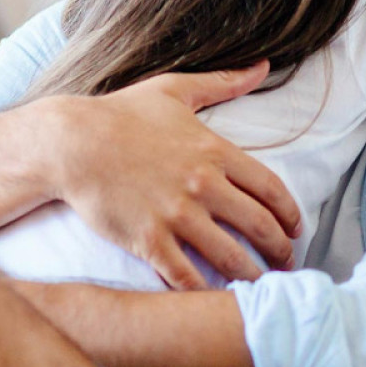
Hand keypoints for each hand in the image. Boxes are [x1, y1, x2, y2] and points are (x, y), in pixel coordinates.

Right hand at [37, 62, 301, 289]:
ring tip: (259, 287)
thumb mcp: (174, 90)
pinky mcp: (149, 240)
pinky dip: (204, 292)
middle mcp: (202, 185)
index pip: (271, 189)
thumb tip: (263, 66)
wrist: (69, 143)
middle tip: (286, 264)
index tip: (296, 230)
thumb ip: (223, 82)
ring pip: (229, 257)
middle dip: (279, 250)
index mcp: (214, 151)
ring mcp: (176, 215)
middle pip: (259, 226)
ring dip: (251, 276)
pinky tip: (214, 300)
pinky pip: (186, 275)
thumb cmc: (120, 114)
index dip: (290, 214)